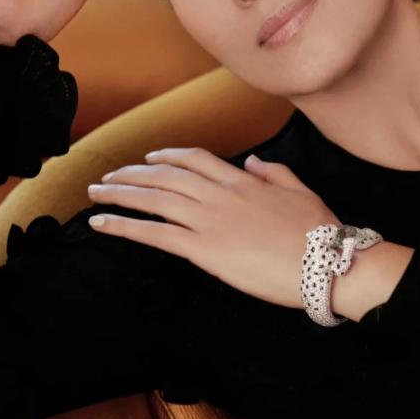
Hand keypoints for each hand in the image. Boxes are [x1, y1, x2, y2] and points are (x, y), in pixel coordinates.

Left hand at [86, 148, 343, 309]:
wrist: (324, 262)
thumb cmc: (317, 230)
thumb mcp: (299, 190)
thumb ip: (273, 171)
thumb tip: (251, 161)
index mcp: (242, 181)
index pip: (195, 160)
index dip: (168, 156)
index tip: (149, 158)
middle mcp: (220, 195)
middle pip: (166, 176)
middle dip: (133, 173)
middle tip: (109, 176)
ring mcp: (210, 221)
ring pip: (154, 199)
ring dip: (120, 194)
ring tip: (95, 193)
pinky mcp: (204, 250)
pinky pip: (156, 235)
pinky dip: (125, 226)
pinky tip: (102, 223)